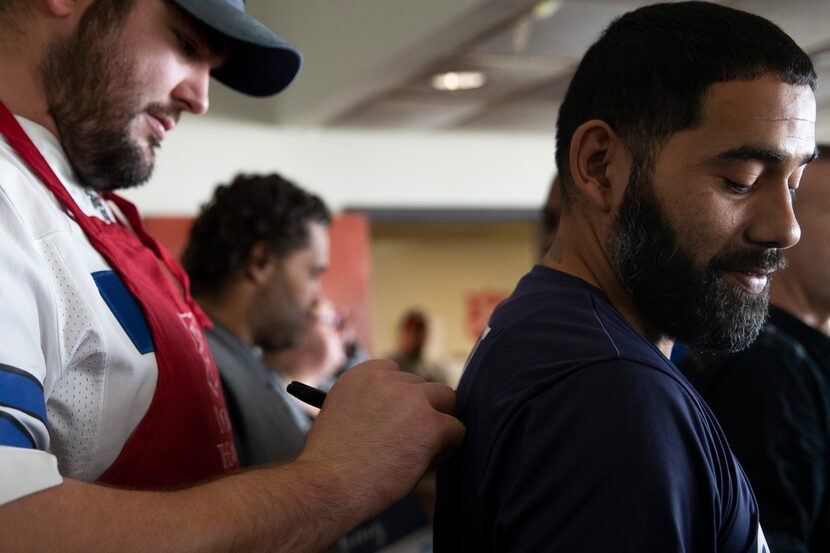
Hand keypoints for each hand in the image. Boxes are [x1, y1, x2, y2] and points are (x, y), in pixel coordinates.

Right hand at [297, 359, 463, 515]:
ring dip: (437, 425)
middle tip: (407, 442)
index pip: (398, 373)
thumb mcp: (342, 414)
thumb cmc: (330, 463)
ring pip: (446, 401)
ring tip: (416, 454)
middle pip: (424, 387)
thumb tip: (399, 412)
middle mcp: (388, 379)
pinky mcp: (431, 423)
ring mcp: (412, 399)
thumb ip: (370, 403)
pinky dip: (446, 449)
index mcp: (362, 373)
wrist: (329, 485)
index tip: (395, 421)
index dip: (400, 400)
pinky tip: (422, 465)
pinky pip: (456, 430)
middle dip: (420, 413)